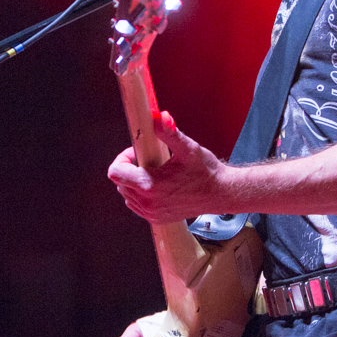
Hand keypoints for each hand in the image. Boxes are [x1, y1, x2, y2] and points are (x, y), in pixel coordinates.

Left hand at [107, 111, 231, 222]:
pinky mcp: (156, 218)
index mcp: (150, 185)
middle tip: (149, 160)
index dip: (123, 158)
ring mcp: (152, 213)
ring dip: (135, 181)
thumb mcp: (187, 148)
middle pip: (120, 182)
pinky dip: (141, 194)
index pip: (115, 172)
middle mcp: (149, 202)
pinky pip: (137, 205)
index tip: (136, 153)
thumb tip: (160, 118)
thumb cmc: (207, 173)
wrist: (221, 193)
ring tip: (155, 172)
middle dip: (130, 168)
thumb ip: (169, 132)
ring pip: (127, 194)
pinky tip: (158, 185)